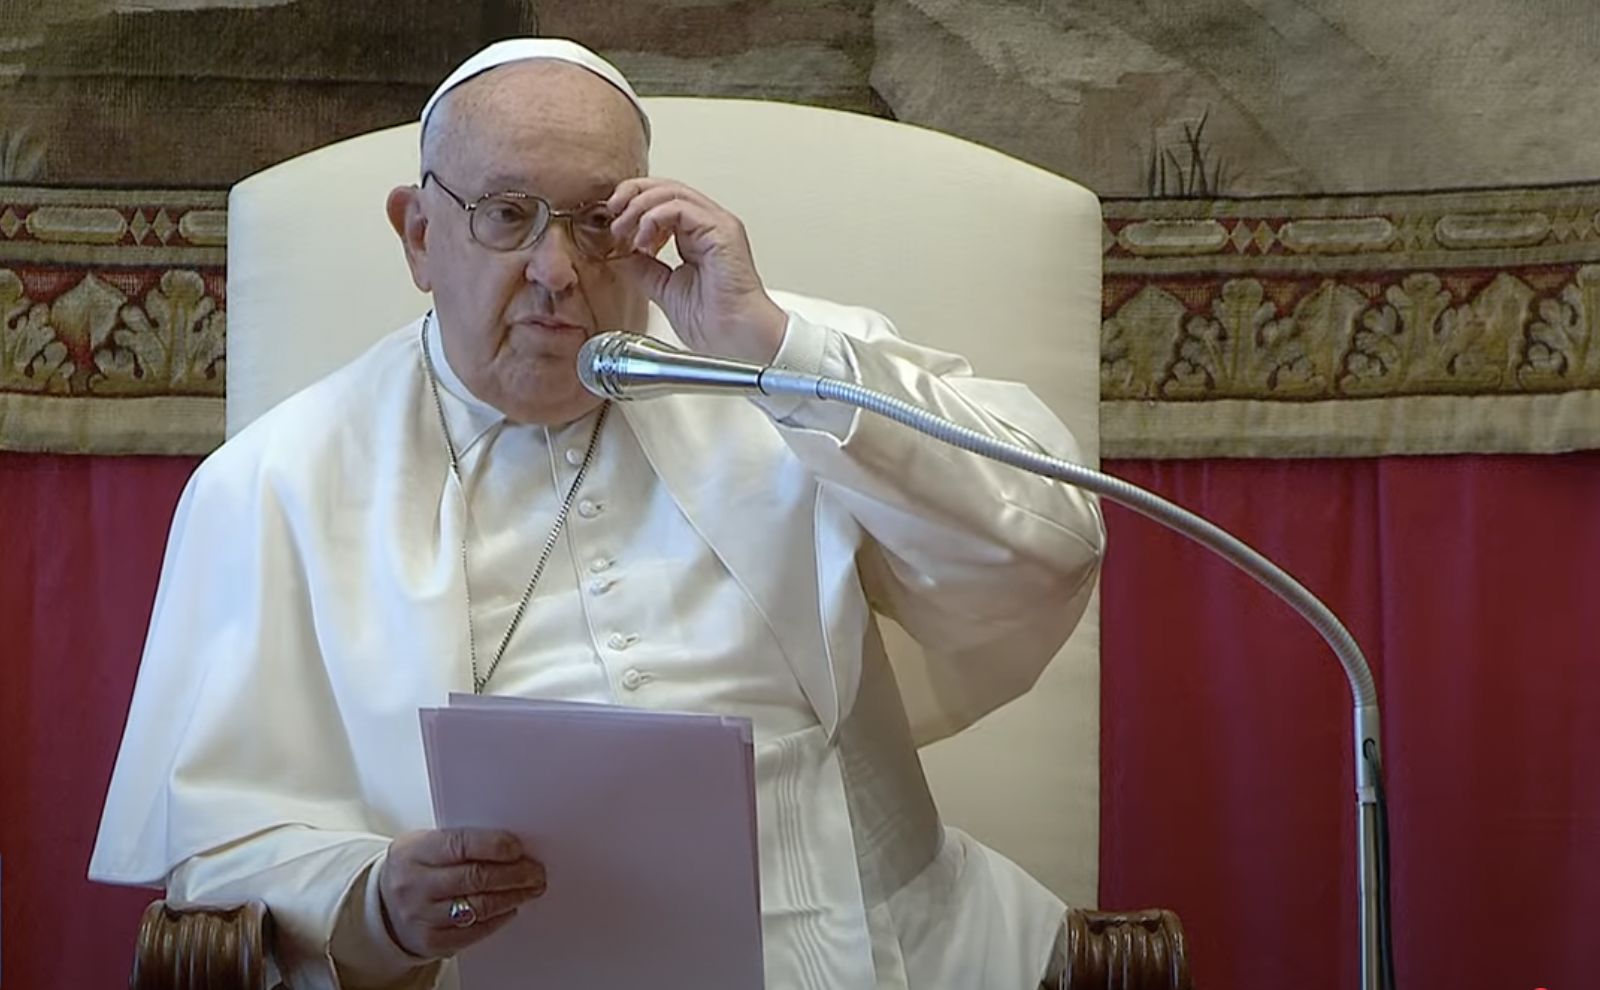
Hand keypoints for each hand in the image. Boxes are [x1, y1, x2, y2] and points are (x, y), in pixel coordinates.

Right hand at [378, 828, 546, 957]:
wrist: (384, 907)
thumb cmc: (415, 869)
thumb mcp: (425, 844)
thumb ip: (460, 842)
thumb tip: (509, 843)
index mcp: (413, 852)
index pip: (459, 845)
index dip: (493, 846)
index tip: (517, 848)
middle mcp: (414, 885)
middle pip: (474, 878)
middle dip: (513, 874)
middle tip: (535, 871)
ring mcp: (421, 916)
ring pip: (478, 906)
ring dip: (512, 897)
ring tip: (530, 888)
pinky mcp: (431, 942)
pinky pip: (474, 931)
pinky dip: (498, 919)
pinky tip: (510, 908)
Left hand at [606, 178, 787, 364]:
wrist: (735, 339)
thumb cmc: (715, 322)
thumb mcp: (664, 289)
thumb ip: (643, 268)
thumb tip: (620, 254)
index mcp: (698, 236)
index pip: (664, 202)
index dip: (634, 204)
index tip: (612, 223)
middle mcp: (710, 225)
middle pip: (667, 188)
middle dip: (632, 195)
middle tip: (611, 213)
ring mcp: (717, 225)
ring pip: (672, 192)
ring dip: (640, 205)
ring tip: (623, 229)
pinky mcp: (721, 230)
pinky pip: (681, 207)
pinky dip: (655, 218)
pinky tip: (643, 239)